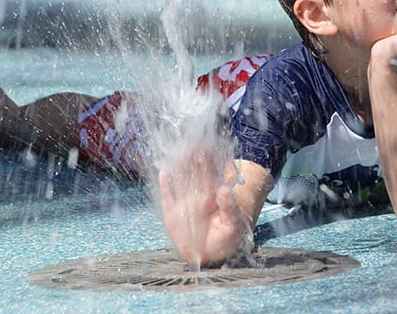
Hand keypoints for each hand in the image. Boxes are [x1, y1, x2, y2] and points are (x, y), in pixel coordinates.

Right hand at [158, 146, 247, 266]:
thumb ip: (229, 206)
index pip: (209, 173)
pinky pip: (168, 198)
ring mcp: (184, 202)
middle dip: (192, 157)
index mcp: (213, 194)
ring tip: (176, 151)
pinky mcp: (173, 213)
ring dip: (178, 166)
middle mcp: (198, 194)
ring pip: (180, 180)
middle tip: (190, 141)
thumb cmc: (226, 236)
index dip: (207, 159)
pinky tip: (163, 173)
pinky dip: (165, 187)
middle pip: (194, 172)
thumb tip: (224, 188)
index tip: (204, 146)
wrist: (210, 254)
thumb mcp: (233, 223)